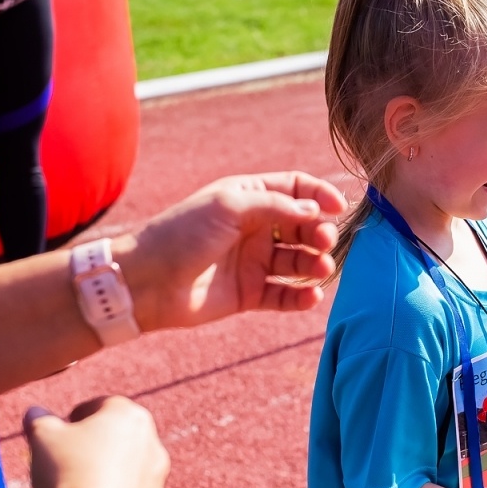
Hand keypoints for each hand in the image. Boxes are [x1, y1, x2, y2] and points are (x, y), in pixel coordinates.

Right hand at [24, 397, 170, 487]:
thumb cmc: (68, 473)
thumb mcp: (43, 438)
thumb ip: (40, 421)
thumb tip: (35, 413)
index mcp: (129, 416)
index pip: (102, 406)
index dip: (78, 415)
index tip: (62, 428)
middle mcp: (152, 444)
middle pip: (119, 437)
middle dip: (94, 444)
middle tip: (66, 456)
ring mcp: (156, 479)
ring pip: (127, 468)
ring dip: (106, 472)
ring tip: (75, 485)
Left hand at [121, 171, 346, 331]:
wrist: (148, 281)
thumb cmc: (182, 234)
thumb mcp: (229, 206)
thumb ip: (276, 206)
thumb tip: (316, 212)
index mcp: (249, 197)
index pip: (296, 190)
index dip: (319, 196)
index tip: (338, 208)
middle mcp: (255, 228)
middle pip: (304, 227)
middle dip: (320, 233)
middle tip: (324, 242)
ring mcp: (253, 262)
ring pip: (298, 262)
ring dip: (315, 264)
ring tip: (321, 269)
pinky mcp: (250, 294)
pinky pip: (285, 296)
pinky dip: (302, 298)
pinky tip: (311, 297)